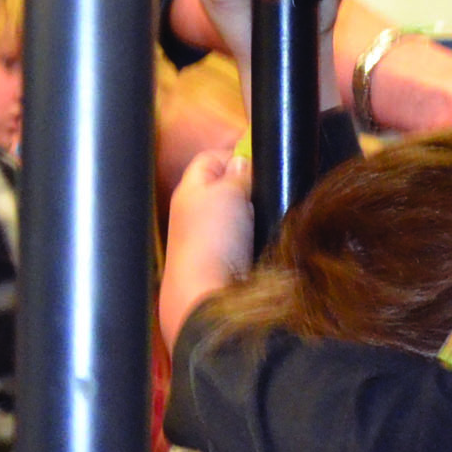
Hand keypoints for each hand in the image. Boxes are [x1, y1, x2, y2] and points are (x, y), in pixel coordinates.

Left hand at [160, 148, 254, 343]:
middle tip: (260, 195)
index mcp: (190, 190)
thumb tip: (243, 161)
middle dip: (249, 188)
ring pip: (241, 215)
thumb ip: (238, 172)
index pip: (210, 159)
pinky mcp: (225, 261)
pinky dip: (258, 239)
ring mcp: (210, 239)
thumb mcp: (228, 192)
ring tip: (260, 222)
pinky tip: (261, 243)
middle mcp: (196, 213)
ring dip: (255, 216)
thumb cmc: (211, 240)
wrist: (207, 296)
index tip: (258, 163)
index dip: (234, 155)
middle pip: (228, 188)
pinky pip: (248, 240)